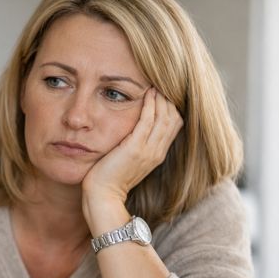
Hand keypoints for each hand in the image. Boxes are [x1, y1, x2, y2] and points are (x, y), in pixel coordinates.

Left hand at [83, 88, 182, 209]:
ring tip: (155, 84)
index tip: (164, 92)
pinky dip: (149, 105)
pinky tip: (146, 93)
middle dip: (169, 99)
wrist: (103, 195)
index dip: (172, 107)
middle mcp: (157, 151)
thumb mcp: (129, 159)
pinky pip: (148, 120)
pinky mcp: (135, 148)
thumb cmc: (110, 177)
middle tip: (161, 83)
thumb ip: (137, 145)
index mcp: (157, 154)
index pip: (175, 125)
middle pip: (174, 118)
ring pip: (165, 117)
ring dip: (161, 98)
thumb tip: (134, 130)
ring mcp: (148, 150)